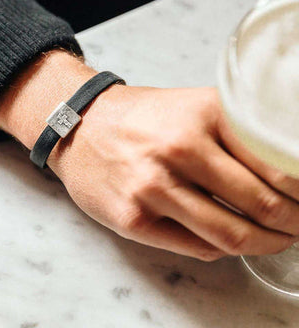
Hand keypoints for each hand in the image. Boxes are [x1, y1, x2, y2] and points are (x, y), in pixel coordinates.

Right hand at [0, 52, 298, 260]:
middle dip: (294, 224)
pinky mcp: (133, 218)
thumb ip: (235, 136)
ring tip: (275, 241)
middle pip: (262, 205)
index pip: (277, 164)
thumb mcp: (191, 107)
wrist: (80, 126)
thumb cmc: (140, 118)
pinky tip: (227, 241)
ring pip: (232, 235)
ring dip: (265, 244)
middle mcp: (179, 148)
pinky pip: (197, 247)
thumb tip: (284, 177)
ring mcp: (153, 187)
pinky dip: (222, 249)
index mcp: (203, 114)